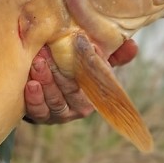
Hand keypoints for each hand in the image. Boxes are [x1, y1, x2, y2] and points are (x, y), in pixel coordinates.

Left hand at [23, 39, 138, 124]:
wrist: (42, 78)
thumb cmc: (72, 69)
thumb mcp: (91, 60)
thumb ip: (113, 54)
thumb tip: (133, 45)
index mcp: (94, 94)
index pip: (93, 83)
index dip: (85, 67)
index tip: (78, 47)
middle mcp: (78, 107)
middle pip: (70, 92)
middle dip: (59, 72)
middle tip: (46, 53)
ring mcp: (59, 114)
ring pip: (55, 101)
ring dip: (46, 81)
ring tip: (37, 63)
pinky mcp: (40, 117)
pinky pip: (38, 111)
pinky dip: (34, 98)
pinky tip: (31, 84)